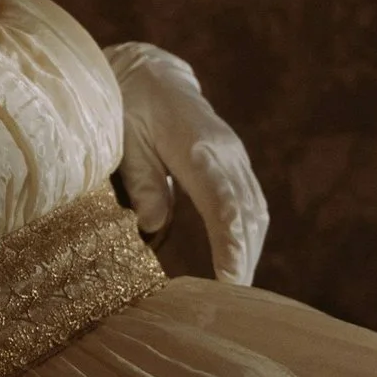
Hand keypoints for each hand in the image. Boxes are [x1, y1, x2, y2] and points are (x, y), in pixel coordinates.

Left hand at [106, 42, 269, 285]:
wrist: (148, 73)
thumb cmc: (127, 105)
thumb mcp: (121, 138)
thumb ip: (140, 180)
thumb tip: (152, 224)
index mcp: (196, 146)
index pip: (220, 201)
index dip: (229, 242)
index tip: (230, 279)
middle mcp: (225, 152)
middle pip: (245, 211)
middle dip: (244, 256)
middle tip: (238, 302)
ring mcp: (234, 156)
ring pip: (254, 209)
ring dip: (250, 249)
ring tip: (240, 292)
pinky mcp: (233, 162)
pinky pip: (250, 202)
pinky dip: (249, 233)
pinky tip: (240, 260)